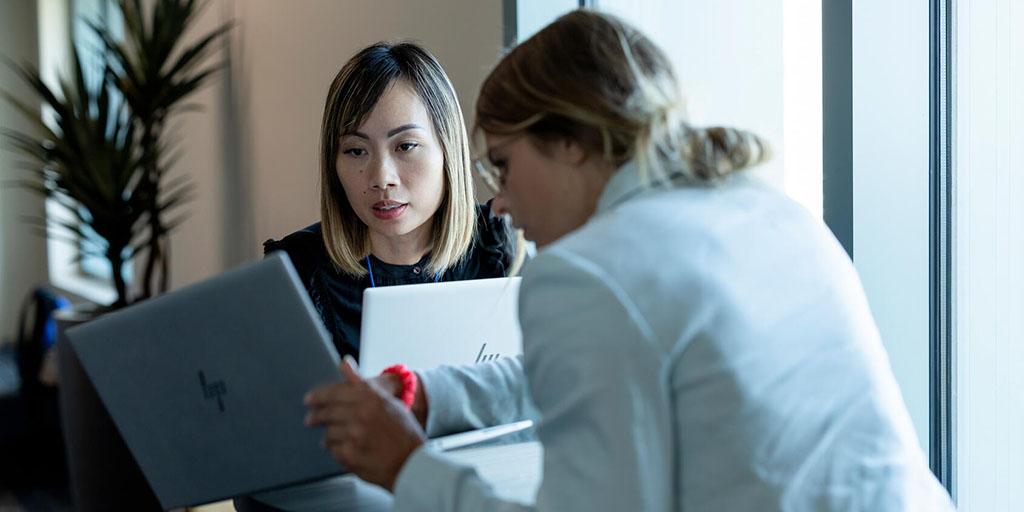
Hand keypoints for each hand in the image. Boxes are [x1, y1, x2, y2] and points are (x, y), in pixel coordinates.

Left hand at [304, 356, 425, 489]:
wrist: (413, 463)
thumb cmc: (403, 432)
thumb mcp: (386, 401)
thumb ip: (360, 382)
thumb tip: (344, 363)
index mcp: (370, 398)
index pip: (334, 393)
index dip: (318, 396)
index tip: (309, 400)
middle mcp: (361, 414)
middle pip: (326, 413)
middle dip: (316, 417)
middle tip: (311, 420)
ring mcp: (355, 436)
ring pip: (328, 434)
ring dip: (329, 436)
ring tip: (335, 438)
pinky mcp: (350, 455)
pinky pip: (333, 451)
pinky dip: (337, 451)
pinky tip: (347, 450)